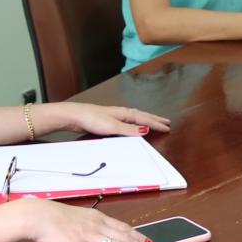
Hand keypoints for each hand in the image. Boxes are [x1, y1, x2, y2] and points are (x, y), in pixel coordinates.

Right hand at [13, 197, 156, 241]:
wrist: (38, 216)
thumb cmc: (55, 217)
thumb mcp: (79, 218)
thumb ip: (93, 227)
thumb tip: (105, 237)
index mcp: (98, 218)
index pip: (125, 228)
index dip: (140, 236)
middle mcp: (98, 226)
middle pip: (126, 238)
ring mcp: (89, 237)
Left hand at [47, 102, 170, 136]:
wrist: (74, 116)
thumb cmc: (92, 119)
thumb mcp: (112, 127)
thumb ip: (129, 129)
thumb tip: (146, 130)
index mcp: (125, 113)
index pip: (145, 119)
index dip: (156, 123)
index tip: (167, 127)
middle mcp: (121, 112)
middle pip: (142, 115)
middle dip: (154, 119)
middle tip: (166, 122)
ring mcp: (115, 115)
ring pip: (135, 117)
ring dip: (146, 120)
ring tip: (154, 122)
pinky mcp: (108, 120)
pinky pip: (128, 120)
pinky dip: (135, 122)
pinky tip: (133, 125)